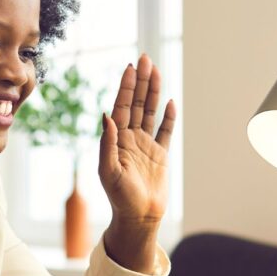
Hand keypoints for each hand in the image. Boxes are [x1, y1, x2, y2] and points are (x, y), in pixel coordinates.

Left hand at [99, 54, 176, 271]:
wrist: (138, 217)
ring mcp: (146, 145)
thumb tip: (106, 116)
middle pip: (137, 103)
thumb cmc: (119, 197)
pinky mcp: (160, 155)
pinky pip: (165, 131)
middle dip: (140, 81)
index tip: (130, 67)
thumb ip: (107, 143)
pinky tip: (170, 102)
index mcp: (116, 140)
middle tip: (144, 58)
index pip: (122, 107)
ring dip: (154, 91)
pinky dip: (169, 117)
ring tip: (156, 70)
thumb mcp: (108, 171)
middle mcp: (130, 139)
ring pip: (151, 112)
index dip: (126, 87)